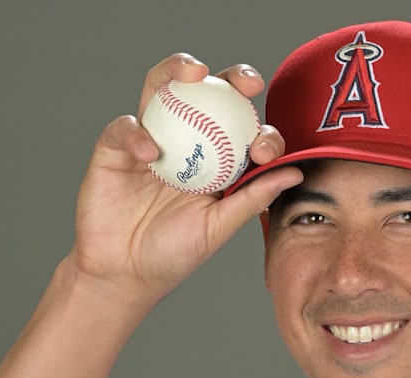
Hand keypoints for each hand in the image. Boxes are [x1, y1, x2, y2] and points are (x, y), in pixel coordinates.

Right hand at [70, 54, 302, 305]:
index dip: (261, 127)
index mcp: (217, 159)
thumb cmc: (173, 254)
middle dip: (232, 78)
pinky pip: (125, 127)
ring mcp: (149, 139)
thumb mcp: (218, 228)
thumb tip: (296, 172)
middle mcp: (185, 140)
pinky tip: (150, 154)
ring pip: (161, 88)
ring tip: (194, 72)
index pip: (244, 129)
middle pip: (209, 94)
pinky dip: (137, 134)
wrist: (123, 274)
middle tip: (247, 83)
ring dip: (176, 70)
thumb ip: (252, 198)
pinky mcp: (114, 147)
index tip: (265, 147)